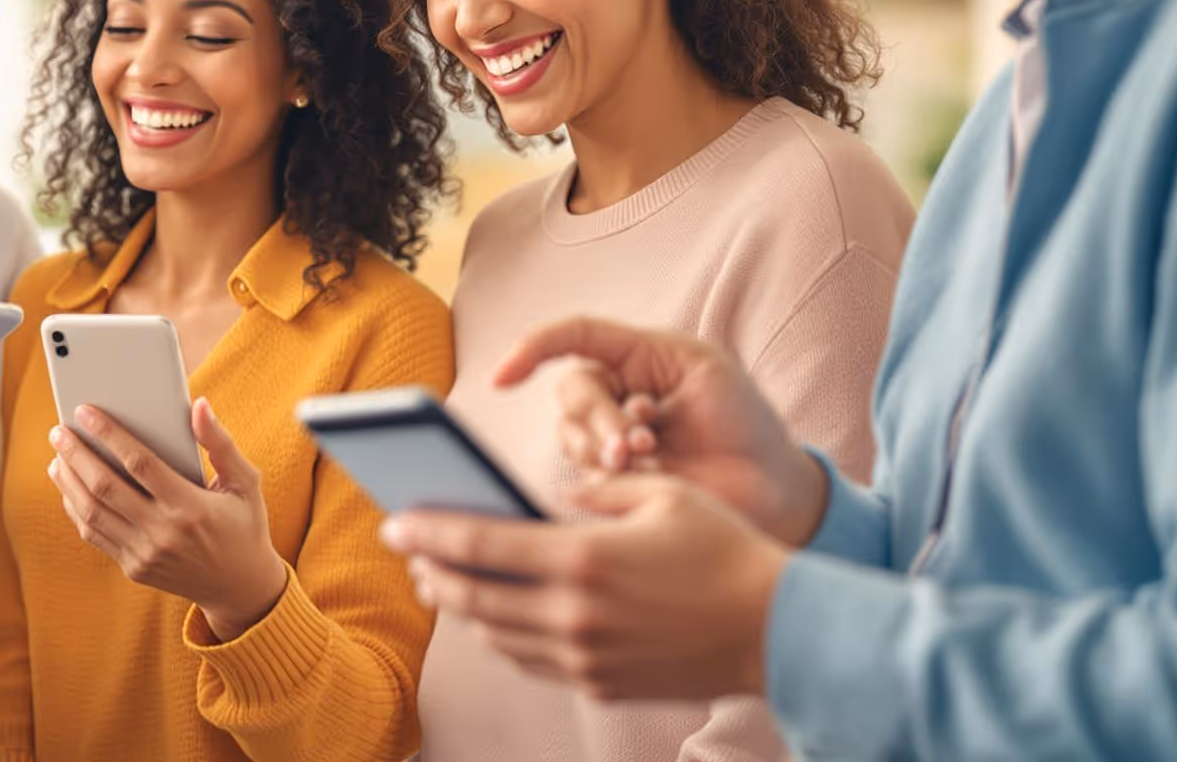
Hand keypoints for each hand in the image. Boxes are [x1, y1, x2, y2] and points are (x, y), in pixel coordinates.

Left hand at [47, 398, 288, 639]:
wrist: (241, 588)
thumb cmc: (244, 526)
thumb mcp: (245, 483)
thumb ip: (221, 443)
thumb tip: (198, 405)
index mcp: (191, 506)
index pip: (139, 463)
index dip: (109, 434)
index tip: (85, 411)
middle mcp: (163, 532)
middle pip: (105, 486)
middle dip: (76, 454)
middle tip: (58, 430)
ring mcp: (145, 554)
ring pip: (91, 513)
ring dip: (68, 481)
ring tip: (57, 456)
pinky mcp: (134, 568)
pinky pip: (95, 535)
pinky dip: (76, 509)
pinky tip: (70, 487)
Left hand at [383, 473, 790, 701]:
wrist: (781, 631)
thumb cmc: (725, 550)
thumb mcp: (662, 494)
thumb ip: (595, 491)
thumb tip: (552, 498)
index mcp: (583, 558)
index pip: (479, 543)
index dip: (428, 532)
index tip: (395, 520)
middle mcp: (574, 614)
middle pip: (473, 596)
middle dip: (432, 572)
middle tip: (409, 552)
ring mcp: (586, 656)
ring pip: (497, 633)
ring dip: (463, 608)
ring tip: (443, 582)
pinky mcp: (602, 684)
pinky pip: (532, 660)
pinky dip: (504, 636)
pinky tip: (496, 615)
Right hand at [497, 316, 828, 546]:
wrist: (771, 487)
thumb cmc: (742, 419)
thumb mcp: (697, 366)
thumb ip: (634, 354)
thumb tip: (576, 380)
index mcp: (633, 360)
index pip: (570, 338)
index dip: (530, 350)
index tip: (503, 379)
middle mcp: (613, 398)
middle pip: (571, 393)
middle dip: (598, 416)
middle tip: (637, 442)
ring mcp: (609, 443)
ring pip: (570, 436)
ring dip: (603, 448)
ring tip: (648, 459)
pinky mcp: (613, 486)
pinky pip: (583, 477)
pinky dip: (609, 478)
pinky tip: (647, 479)